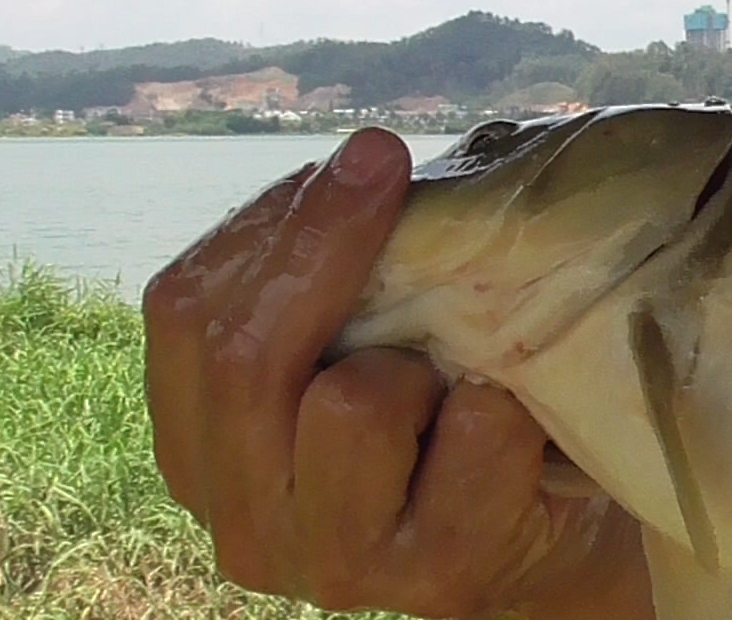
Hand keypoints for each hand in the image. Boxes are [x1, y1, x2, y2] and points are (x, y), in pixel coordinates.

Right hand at [142, 128, 653, 619]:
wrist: (548, 528)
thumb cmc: (439, 408)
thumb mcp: (358, 342)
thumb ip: (317, 280)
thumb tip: (354, 164)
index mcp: (199, 450)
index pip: (182, 317)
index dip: (266, 224)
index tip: (353, 154)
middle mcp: (244, 521)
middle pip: (246, 360)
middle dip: (325, 241)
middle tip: (387, 162)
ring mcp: (334, 564)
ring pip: (353, 404)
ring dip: (419, 356)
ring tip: (454, 372)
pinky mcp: (435, 577)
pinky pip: (473, 436)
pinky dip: (505, 401)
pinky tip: (517, 415)